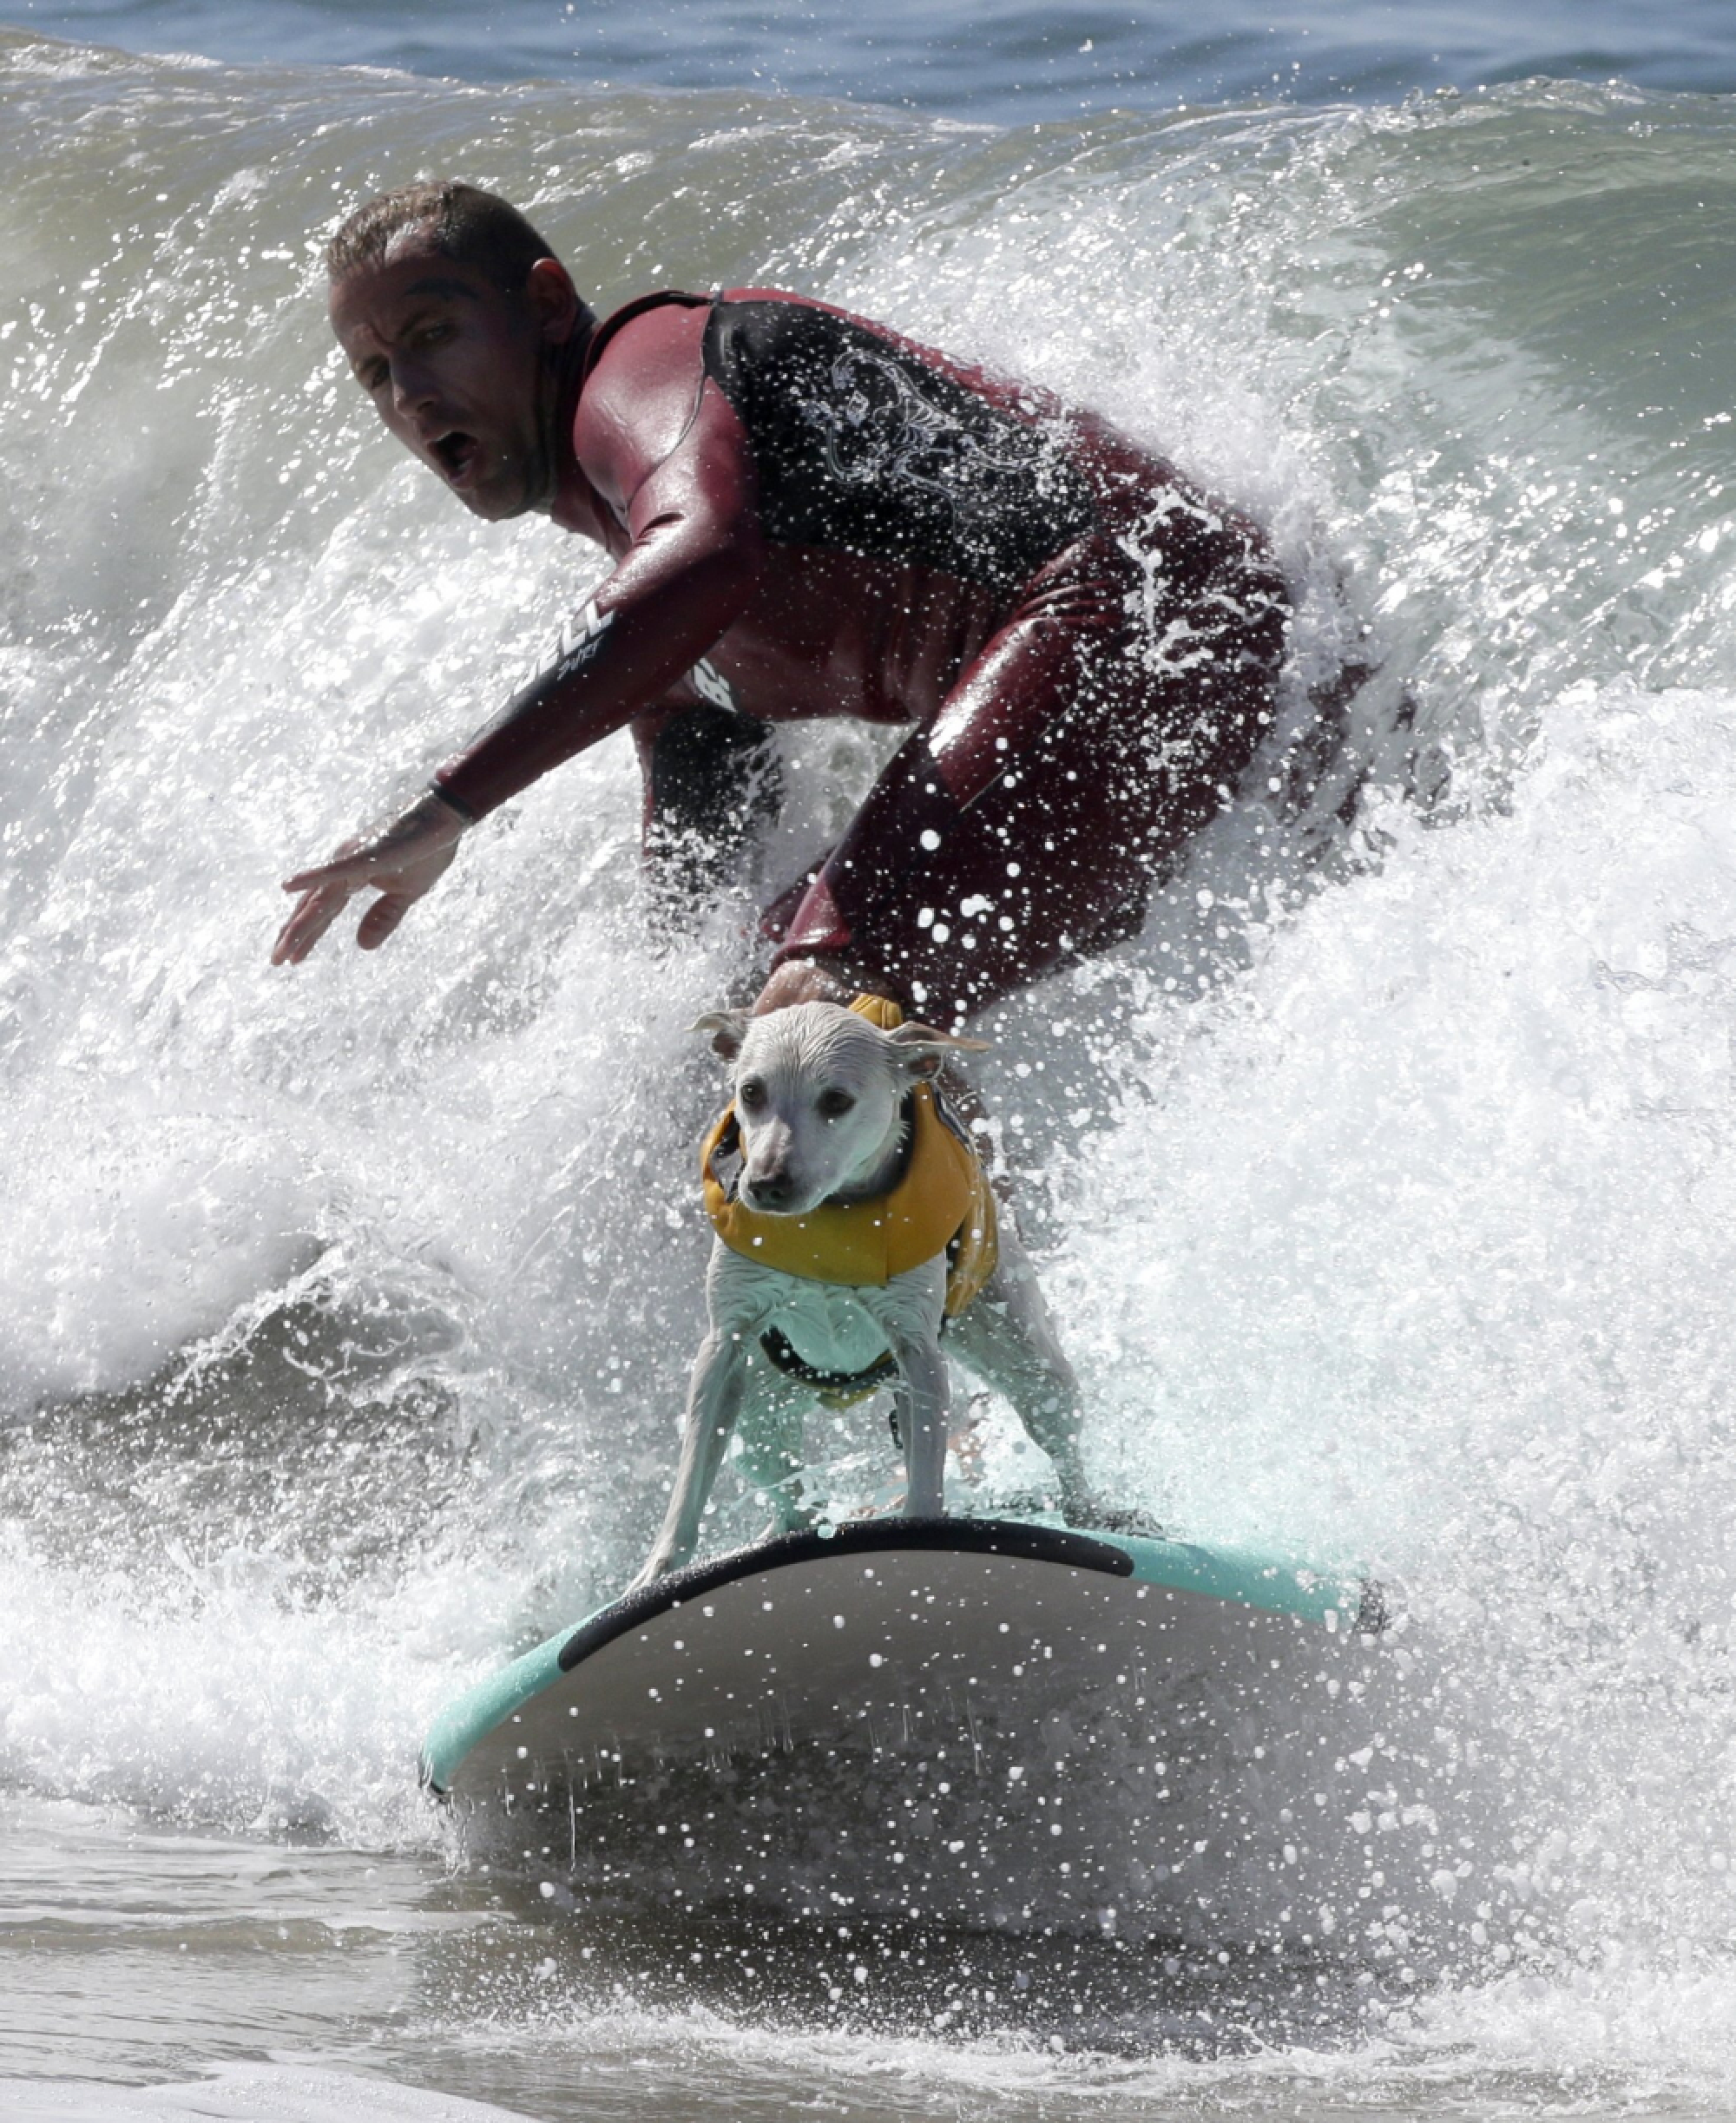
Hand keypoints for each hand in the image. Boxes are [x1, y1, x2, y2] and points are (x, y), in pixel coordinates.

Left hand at [272, 790, 465, 965]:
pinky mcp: (366, 853)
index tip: (290, 959)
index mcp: (352, 878)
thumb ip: (383, 918)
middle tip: (277, 961)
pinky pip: (336, 869)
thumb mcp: (405, 895)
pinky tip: (289, 885)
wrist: (443, 818)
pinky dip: (312, 877)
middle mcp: (343, 868)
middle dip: (294, 934)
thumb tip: (361, 946)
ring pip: (321, 896)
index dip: (306, 935)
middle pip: (313, 907)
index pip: (323, 911)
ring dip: (301, 921)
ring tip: (283, 944)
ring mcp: (352, 859)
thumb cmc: (425, 851)